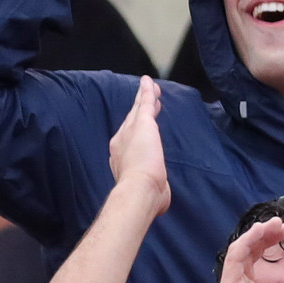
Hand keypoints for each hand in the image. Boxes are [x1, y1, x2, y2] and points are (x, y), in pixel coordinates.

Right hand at [108, 78, 169, 217]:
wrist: (138, 190)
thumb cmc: (144, 197)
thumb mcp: (149, 193)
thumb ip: (155, 191)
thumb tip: (161, 200)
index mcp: (122, 158)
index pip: (131, 140)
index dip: (136, 131)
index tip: (142, 126)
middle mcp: (122, 141)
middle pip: (132, 120)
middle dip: (139, 110)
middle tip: (146, 99)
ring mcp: (130, 131)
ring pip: (138, 109)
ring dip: (144, 97)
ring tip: (149, 87)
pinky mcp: (143, 124)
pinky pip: (145, 103)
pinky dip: (147, 92)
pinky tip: (149, 82)